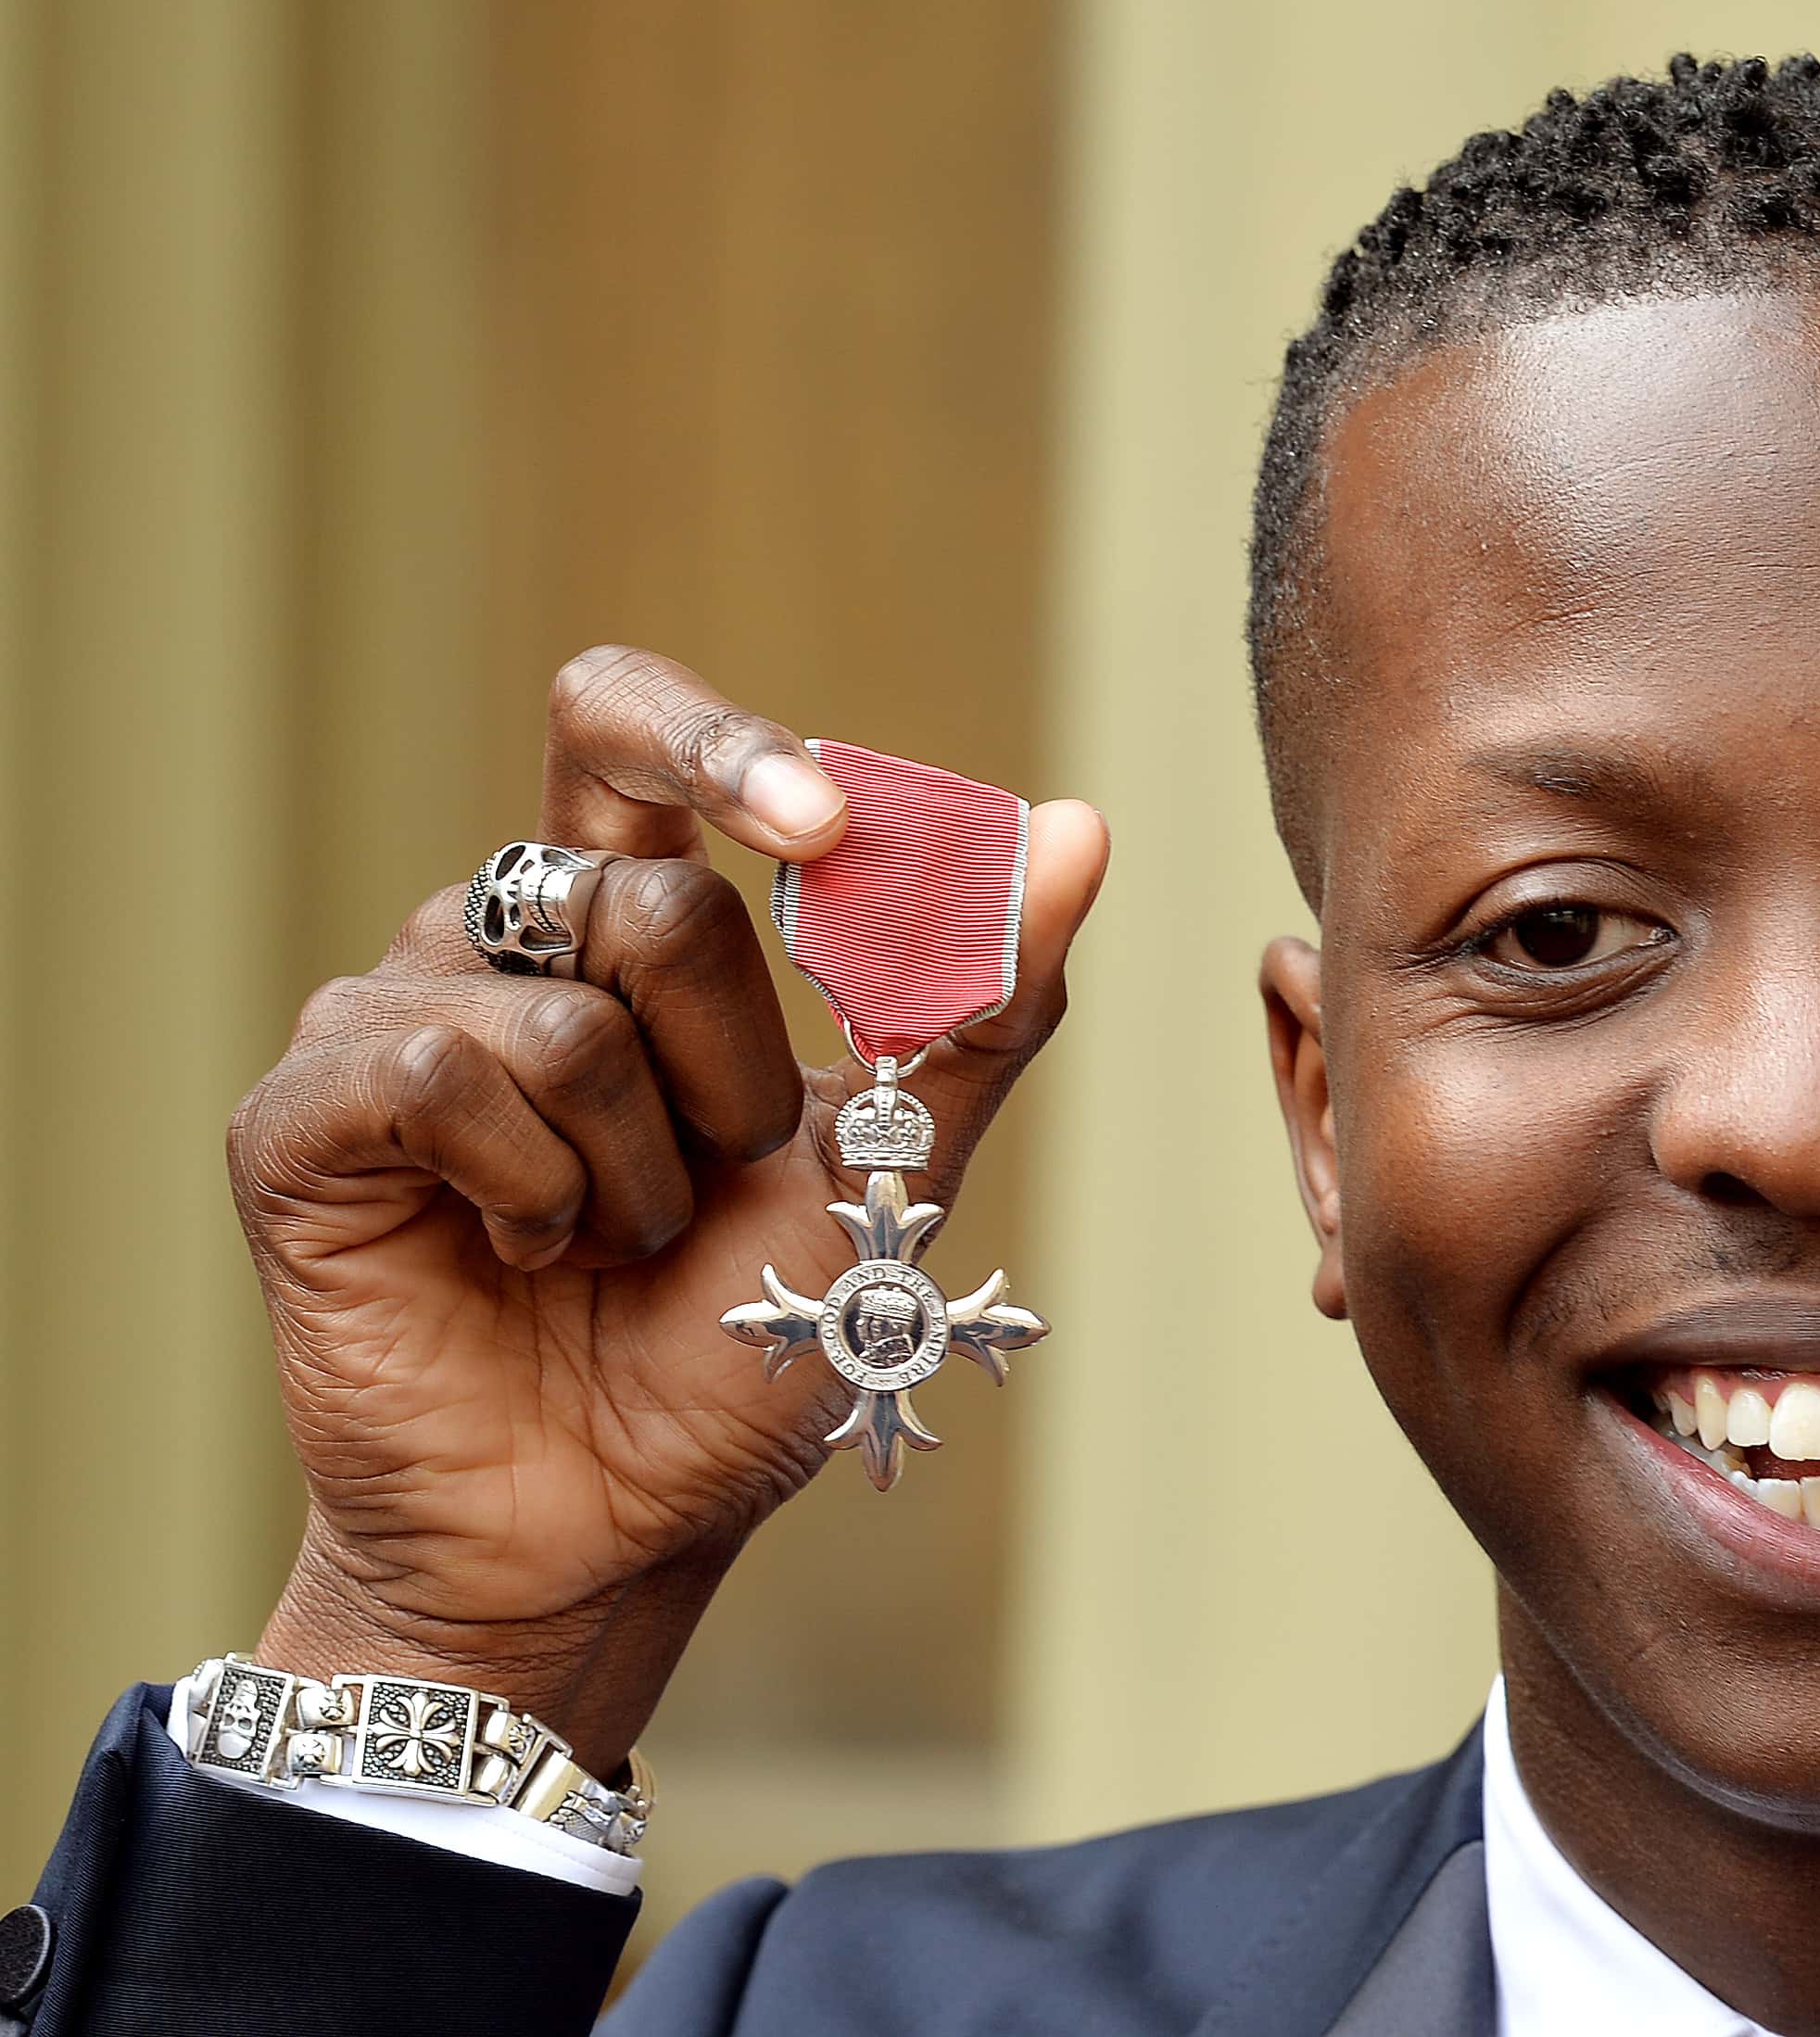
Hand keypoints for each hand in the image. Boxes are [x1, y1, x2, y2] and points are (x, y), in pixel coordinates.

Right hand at [230, 646, 1108, 1771]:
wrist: (616, 1526)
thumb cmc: (744, 1340)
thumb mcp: (892, 1169)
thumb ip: (979, 1004)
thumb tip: (1080, 827)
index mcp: (625, 926)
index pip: (629, 731)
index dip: (720, 748)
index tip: (826, 828)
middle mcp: (499, 944)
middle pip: (649, 895)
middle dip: (733, 1075)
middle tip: (709, 1183)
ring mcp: (387, 1018)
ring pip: (562, 1011)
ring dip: (640, 1170)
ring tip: (608, 1247)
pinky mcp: (302, 1116)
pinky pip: (443, 1078)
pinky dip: (533, 1196)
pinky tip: (518, 1259)